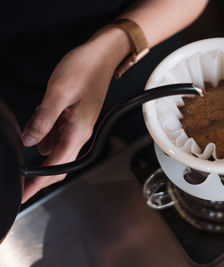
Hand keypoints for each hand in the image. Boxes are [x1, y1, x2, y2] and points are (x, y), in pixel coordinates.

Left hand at [21, 28, 129, 202]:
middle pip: (59, 165)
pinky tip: (33, 138)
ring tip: (22, 166)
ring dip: (40, 161)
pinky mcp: (74, 118)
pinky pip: (57, 136)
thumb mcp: (58, 93)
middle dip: (39, 179)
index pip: (57, 166)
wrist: (102, 57)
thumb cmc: (85, 70)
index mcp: (78, 131)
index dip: (38, 183)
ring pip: (57, 151)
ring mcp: (78, 126)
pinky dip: (43, 141)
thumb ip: (43, 119)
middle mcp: (80, 133)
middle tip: (20, 186)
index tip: (24, 195)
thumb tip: (31, 142)